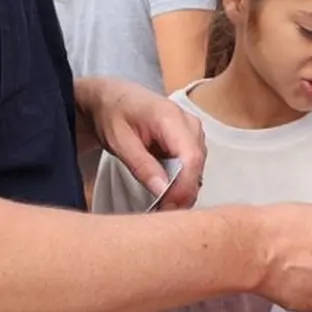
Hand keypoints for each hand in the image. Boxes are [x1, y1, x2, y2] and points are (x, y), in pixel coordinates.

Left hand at [79, 77, 205, 201]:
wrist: (113, 98)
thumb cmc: (114, 114)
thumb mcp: (119, 141)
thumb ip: (142, 165)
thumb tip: (163, 190)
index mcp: (170, 117)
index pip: (190, 157)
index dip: (184, 187)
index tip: (168, 207)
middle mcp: (188, 123)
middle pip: (197, 165)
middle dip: (183, 193)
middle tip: (160, 212)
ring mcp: (193, 131)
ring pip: (198, 168)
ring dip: (183, 189)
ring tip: (161, 204)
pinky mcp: (191, 140)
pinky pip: (193, 166)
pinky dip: (182, 181)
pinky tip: (166, 191)